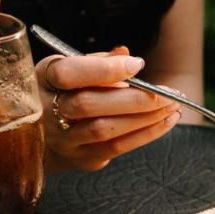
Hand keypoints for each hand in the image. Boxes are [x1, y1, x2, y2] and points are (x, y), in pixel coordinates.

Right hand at [36, 46, 180, 171]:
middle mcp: (46, 112)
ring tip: (172, 106)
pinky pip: (116, 148)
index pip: (68, 74)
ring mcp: (63, 140)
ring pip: (105, 130)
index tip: (138, 65)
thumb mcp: (71, 69)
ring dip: (145, 118)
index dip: (103, 69)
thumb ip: (97, 61)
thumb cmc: (64, 93)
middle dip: (135, 98)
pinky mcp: (81, 158)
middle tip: (168, 92)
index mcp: (42, 79)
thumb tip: (124, 54)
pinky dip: (146, 134)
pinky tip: (166, 121)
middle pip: (89, 105)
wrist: (45, 136)